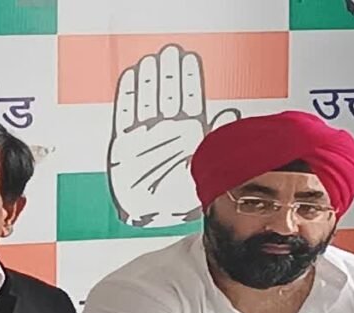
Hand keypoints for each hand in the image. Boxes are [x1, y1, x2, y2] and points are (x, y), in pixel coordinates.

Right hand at [108, 44, 239, 227]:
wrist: (152, 218)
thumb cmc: (178, 199)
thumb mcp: (204, 168)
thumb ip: (215, 138)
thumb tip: (231, 114)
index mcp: (187, 134)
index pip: (187, 98)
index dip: (188, 79)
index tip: (188, 59)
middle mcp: (165, 131)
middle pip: (167, 95)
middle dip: (169, 73)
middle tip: (170, 52)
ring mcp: (143, 136)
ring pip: (147, 99)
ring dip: (149, 80)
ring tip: (151, 61)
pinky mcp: (123, 144)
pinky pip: (125, 115)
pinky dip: (127, 96)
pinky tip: (131, 79)